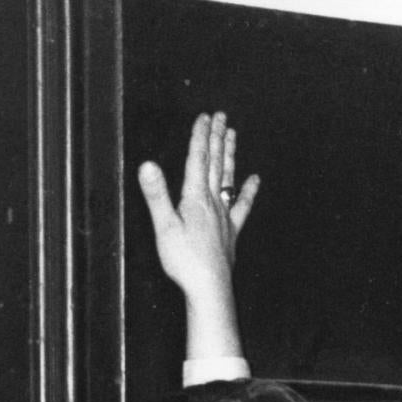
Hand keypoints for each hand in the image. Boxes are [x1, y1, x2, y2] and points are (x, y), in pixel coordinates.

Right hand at [136, 112, 258, 362]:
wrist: (210, 285)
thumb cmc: (185, 260)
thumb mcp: (164, 227)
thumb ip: (156, 195)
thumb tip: (147, 165)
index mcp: (195, 198)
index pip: (198, 160)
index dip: (200, 137)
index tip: (204, 117)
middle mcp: (213, 201)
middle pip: (215, 163)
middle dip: (217, 138)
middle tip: (221, 116)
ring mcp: (224, 215)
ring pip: (227, 177)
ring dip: (229, 155)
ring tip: (233, 135)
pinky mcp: (231, 230)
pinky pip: (241, 205)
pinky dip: (248, 190)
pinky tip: (254, 179)